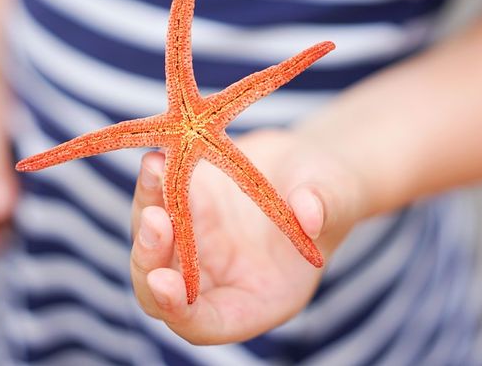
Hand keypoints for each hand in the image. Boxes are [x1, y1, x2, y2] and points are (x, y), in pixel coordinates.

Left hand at [129, 128, 364, 344]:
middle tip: (154, 218)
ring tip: (153, 168)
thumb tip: (310, 213)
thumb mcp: (336, 197)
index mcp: (257, 299)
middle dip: (151, 258)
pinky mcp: (183, 210)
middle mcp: (217, 280)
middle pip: (164, 289)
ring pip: (153, 245)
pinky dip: (152, 184)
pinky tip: (156, 158)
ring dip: (145, 211)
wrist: (308, 163)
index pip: (206, 324)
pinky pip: (156, 204)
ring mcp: (196, 246)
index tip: (162, 283)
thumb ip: (324, 207)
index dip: (179, 311)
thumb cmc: (330, 191)